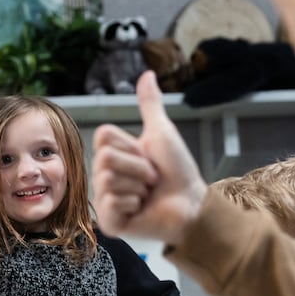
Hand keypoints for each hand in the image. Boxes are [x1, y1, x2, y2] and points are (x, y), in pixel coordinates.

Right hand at [91, 70, 207, 244]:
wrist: (191, 203)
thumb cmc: (178, 171)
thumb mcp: (162, 132)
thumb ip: (150, 104)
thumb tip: (148, 73)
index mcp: (112, 155)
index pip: (103, 137)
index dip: (130, 145)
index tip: (146, 156)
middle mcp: (104, 177)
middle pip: (105, 158)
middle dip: (137, 168)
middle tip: (151, 179)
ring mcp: (105, 200)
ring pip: (108, 180)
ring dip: (137, 187)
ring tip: (148, 195)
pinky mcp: (109, 222)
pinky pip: (109, 203)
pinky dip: (131, 205)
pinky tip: (140, 210)